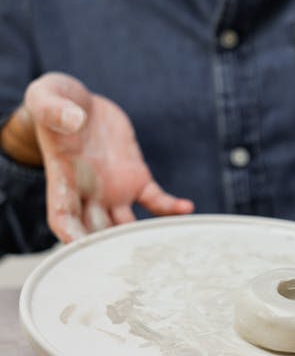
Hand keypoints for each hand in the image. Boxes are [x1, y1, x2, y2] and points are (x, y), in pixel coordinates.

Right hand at [0, 72, 193, 242]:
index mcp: (64, 178)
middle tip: (127, 258)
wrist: (79, 104)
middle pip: (98, 229)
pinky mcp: (136, 178)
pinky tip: (187, 208)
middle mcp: (89, 192)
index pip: (63, 216)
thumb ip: (54, 108)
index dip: (71, 234)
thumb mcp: (46, 97)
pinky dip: (170, 207)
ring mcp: (115, 189)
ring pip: (128, 223)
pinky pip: (155, 199)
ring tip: (161, 244)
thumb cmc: (55, 103)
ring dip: (142, 235)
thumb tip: (72, 119)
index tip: (82, 245)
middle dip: (110, 245)